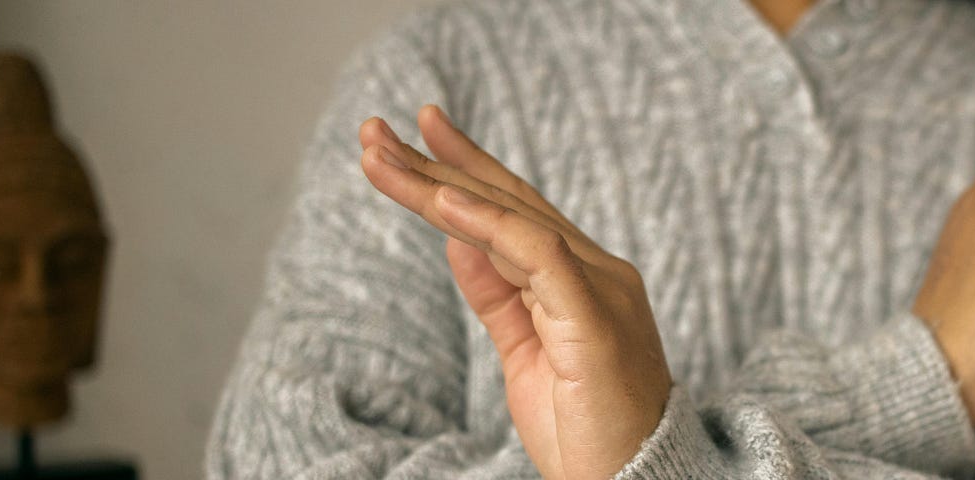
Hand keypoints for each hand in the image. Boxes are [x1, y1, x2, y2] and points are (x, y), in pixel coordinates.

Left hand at [357, 106, 671, 479]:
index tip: (417, 133)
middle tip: (374, 131)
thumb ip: (498, 293)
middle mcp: (598, 271)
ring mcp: (600, 289)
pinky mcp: (594, 317)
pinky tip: (442, 203)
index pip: (517, 210)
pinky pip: (539, 254)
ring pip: (512, 219)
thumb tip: (458, 238)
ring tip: (382, 158)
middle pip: (508, 203)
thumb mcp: (524, 354)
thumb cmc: (586, 431)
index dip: (466, 168)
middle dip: (438, 164)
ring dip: (440, 186)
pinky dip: (488, 224)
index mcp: (583, 279)